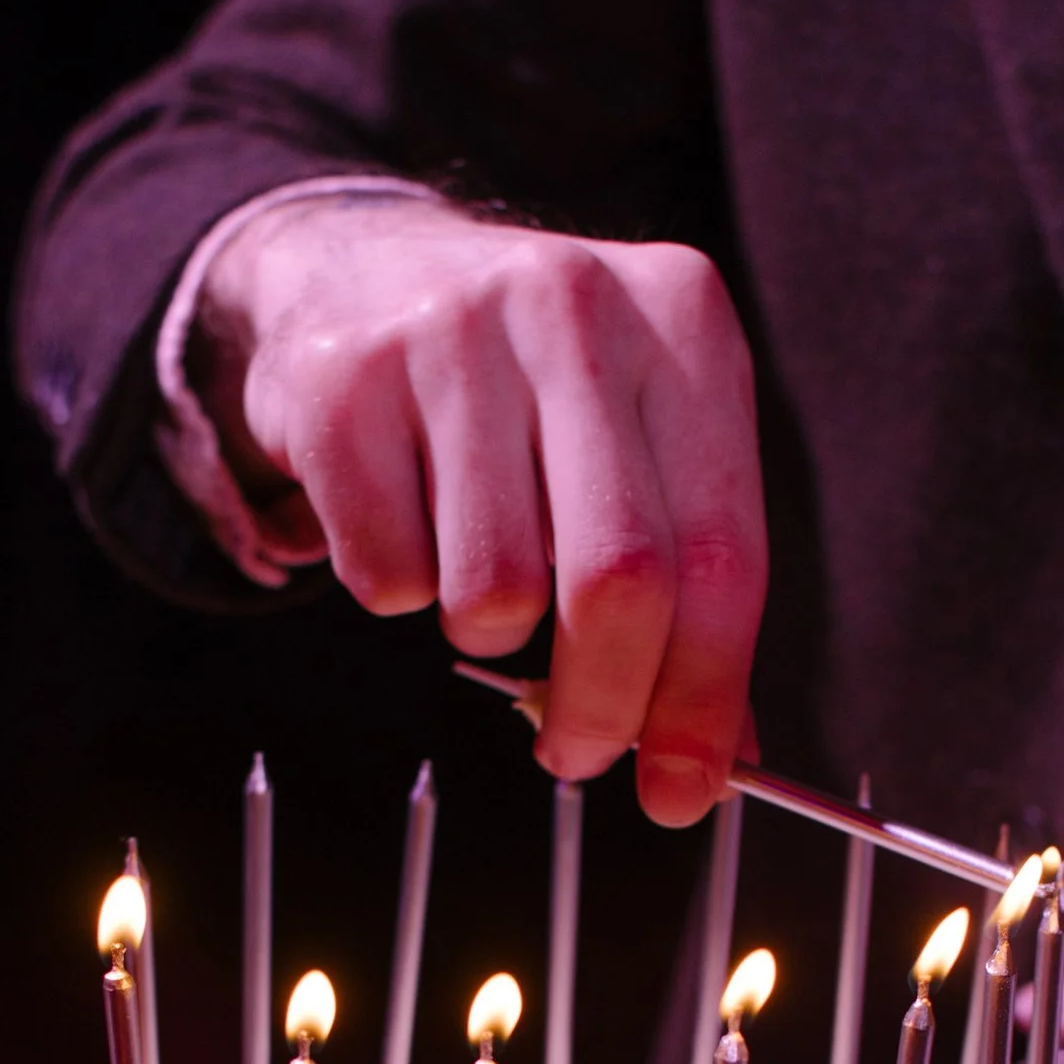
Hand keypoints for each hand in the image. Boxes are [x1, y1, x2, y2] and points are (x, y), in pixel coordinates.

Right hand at [187, 193, 765, 823]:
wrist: (360, 271)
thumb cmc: (529, 393)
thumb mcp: (637, 451)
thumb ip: (688, 594)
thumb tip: (709, 762)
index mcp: (684, 322)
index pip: (721, 553)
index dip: (705, 696)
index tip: (682, 791)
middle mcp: (576, 304)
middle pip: (619, 581)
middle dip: (601, 705)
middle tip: (576, 755)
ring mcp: (452, 332)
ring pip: (494, 591)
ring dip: (486, 633)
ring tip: (479, 575)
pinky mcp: (343, 379)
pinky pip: (389, 577)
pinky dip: (398, 592)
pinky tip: (404, 521)